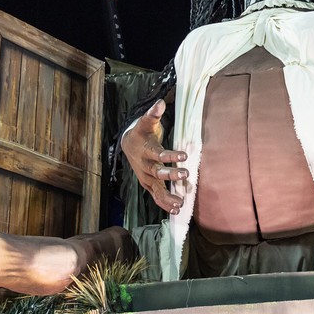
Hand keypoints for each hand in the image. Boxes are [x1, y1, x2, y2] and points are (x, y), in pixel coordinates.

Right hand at [119, 99, 186, 213]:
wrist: (128, 145)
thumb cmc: (142, 133)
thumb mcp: (146, 122)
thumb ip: (153, 114)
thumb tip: (160, 103)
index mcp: (146, 150)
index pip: (158, 153)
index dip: (170, 155)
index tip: (184, 155)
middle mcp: (144, 166)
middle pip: (157, 172)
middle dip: (171, 175)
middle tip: (185, 175)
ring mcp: (145, 177)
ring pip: (156, 188)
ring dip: (167, 196)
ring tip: (180, 203)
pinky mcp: (148, 184)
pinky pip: (156, 196)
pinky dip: (164, 203)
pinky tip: (175, 209)